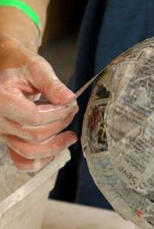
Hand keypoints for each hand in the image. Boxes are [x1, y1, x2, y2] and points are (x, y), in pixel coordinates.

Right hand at [0, 33, 77, 170]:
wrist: (9, 69)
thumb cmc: (22, 67)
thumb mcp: (37, 68)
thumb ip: (52, 84)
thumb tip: (69, 99)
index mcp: (2, 100)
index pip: (34, 117)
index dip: (57, 114)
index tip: (70, 105)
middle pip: (34, 136)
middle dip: (59, 126)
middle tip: (71, 112)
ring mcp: (1, 133)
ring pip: (28, 152)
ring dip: (54, 146)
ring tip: (70, 136)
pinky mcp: (8, 140)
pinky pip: (21, 161)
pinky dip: (38, 161)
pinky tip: (53, 151)